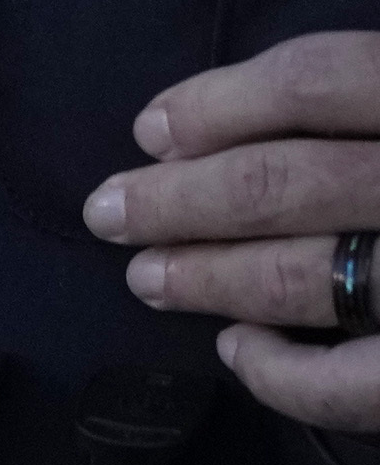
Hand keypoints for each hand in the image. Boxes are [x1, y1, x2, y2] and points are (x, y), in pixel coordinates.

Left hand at [90, 29, 379, 432]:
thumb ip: (364, 100)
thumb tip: (245, 119)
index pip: (318, 81)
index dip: (220, 104)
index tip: (151, 131)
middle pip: (285, 183)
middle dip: (178, 201)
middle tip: (110, 212)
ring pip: (301, 278)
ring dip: (206, 278)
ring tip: (147, 277)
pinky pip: (351, 384)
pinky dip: (281, 374)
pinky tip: (239, 350)